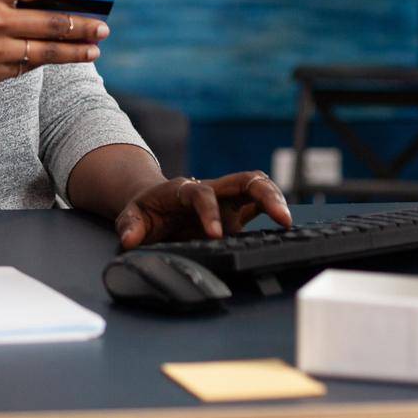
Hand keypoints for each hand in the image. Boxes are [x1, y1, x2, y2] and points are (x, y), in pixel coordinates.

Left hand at [114, 171, 292, 249]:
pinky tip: (287, 231)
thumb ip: (130, 226)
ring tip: (288, 223)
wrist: (155, 205)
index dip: (209, 211)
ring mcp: (227, 201)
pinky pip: (260, 206)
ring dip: (276, 200)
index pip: (201, 193)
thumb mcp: (131, 217)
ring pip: (258, 188)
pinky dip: (274, 213)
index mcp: (184, 190)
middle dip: (265, 193)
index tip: (215, 235)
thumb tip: (130, 239)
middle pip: (244, 179)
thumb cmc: (146, 212)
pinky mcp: (236, 213)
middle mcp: (212, 190)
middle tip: (281, 217)